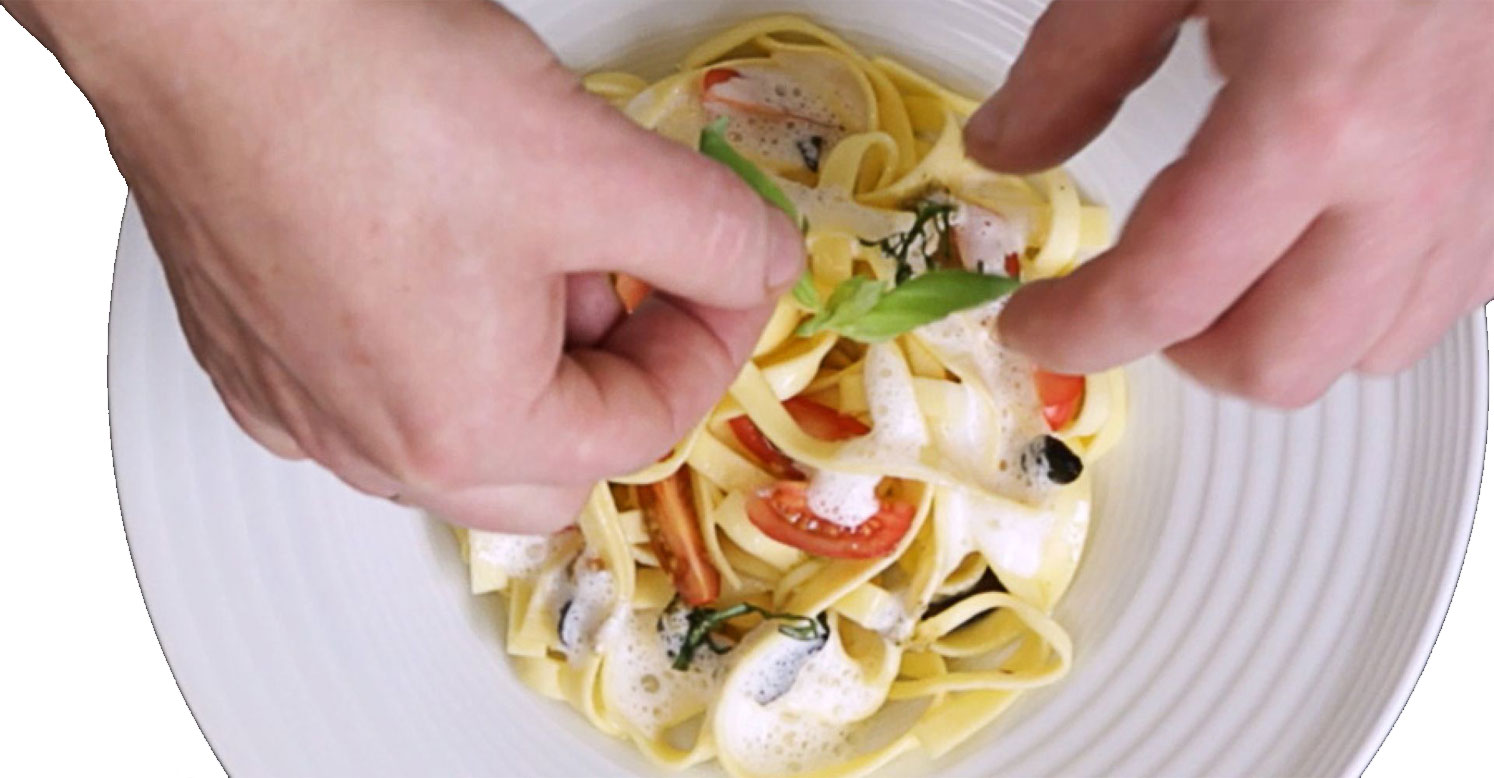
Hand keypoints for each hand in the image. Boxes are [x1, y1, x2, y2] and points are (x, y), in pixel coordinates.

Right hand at [16, 0, 802, 530]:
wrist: (209, 22)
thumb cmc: (364, 95)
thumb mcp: (595, 166)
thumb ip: (713, 235)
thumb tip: (761, 263)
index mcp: (462, 429)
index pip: (641, 428)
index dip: (712, 342)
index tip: (730, 273)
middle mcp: (367, 442)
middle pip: (550, 464)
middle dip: (616, 378)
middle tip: (635, 281)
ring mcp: (298, 402)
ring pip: (459, 431)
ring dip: (528, 359)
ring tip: (532, 237)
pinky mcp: (252, 349)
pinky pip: (374, 389)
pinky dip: (437, 341)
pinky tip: (441, 245)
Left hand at [967, 0, 1493, 406]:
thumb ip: (1074, 63)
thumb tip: (1004, 147)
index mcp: (1310, 120)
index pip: (1169, 295)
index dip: (1079, 330)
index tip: (1034, 323)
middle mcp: (1412, 177)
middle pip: (1275, 364)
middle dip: (1181, 346)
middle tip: (1137, 289)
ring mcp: (1485, 189)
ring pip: (1368, 351)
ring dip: (1278, 327)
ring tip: (1232, 254)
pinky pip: (1443, 300)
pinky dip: (1366, 293)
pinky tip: (1325, 225)